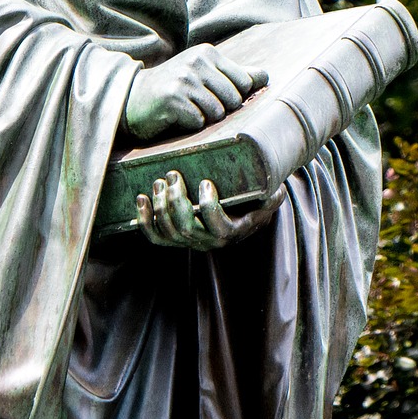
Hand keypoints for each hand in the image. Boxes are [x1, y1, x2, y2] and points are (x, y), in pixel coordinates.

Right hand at [122, 44, 267, 139]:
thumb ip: (234, 74)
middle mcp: (196, 62)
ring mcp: (184, 80)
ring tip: (187, 109)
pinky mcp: (172, 99)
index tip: (215, 96)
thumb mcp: (203, 74)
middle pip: (234, 99)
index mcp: (208, 53)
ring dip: (204, 118)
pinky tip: (176, 116)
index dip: (234, 97)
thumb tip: (265, 76)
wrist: (132, 98)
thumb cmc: (173, 88)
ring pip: (217, 112)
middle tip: (198, 105)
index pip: (245, 82)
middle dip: (220, 109)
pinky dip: (189, 125)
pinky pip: (198, 122)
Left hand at [135, 170, 279, 251]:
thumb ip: (272, 196)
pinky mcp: (176, 239)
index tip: (205, 183)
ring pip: (169, 232)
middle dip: (176, 201)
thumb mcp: (268, 200)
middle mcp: (209, 242)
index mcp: (231, 233)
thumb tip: (276, 189)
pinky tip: (141, 199)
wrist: (241, 216)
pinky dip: (144, 220)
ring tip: (159, 181)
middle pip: (187, 228)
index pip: (217, 227)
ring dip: (160, 206)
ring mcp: (190, 242)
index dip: (209, 207)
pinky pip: (156, 237)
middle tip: (173, 175)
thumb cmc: (254, 203)